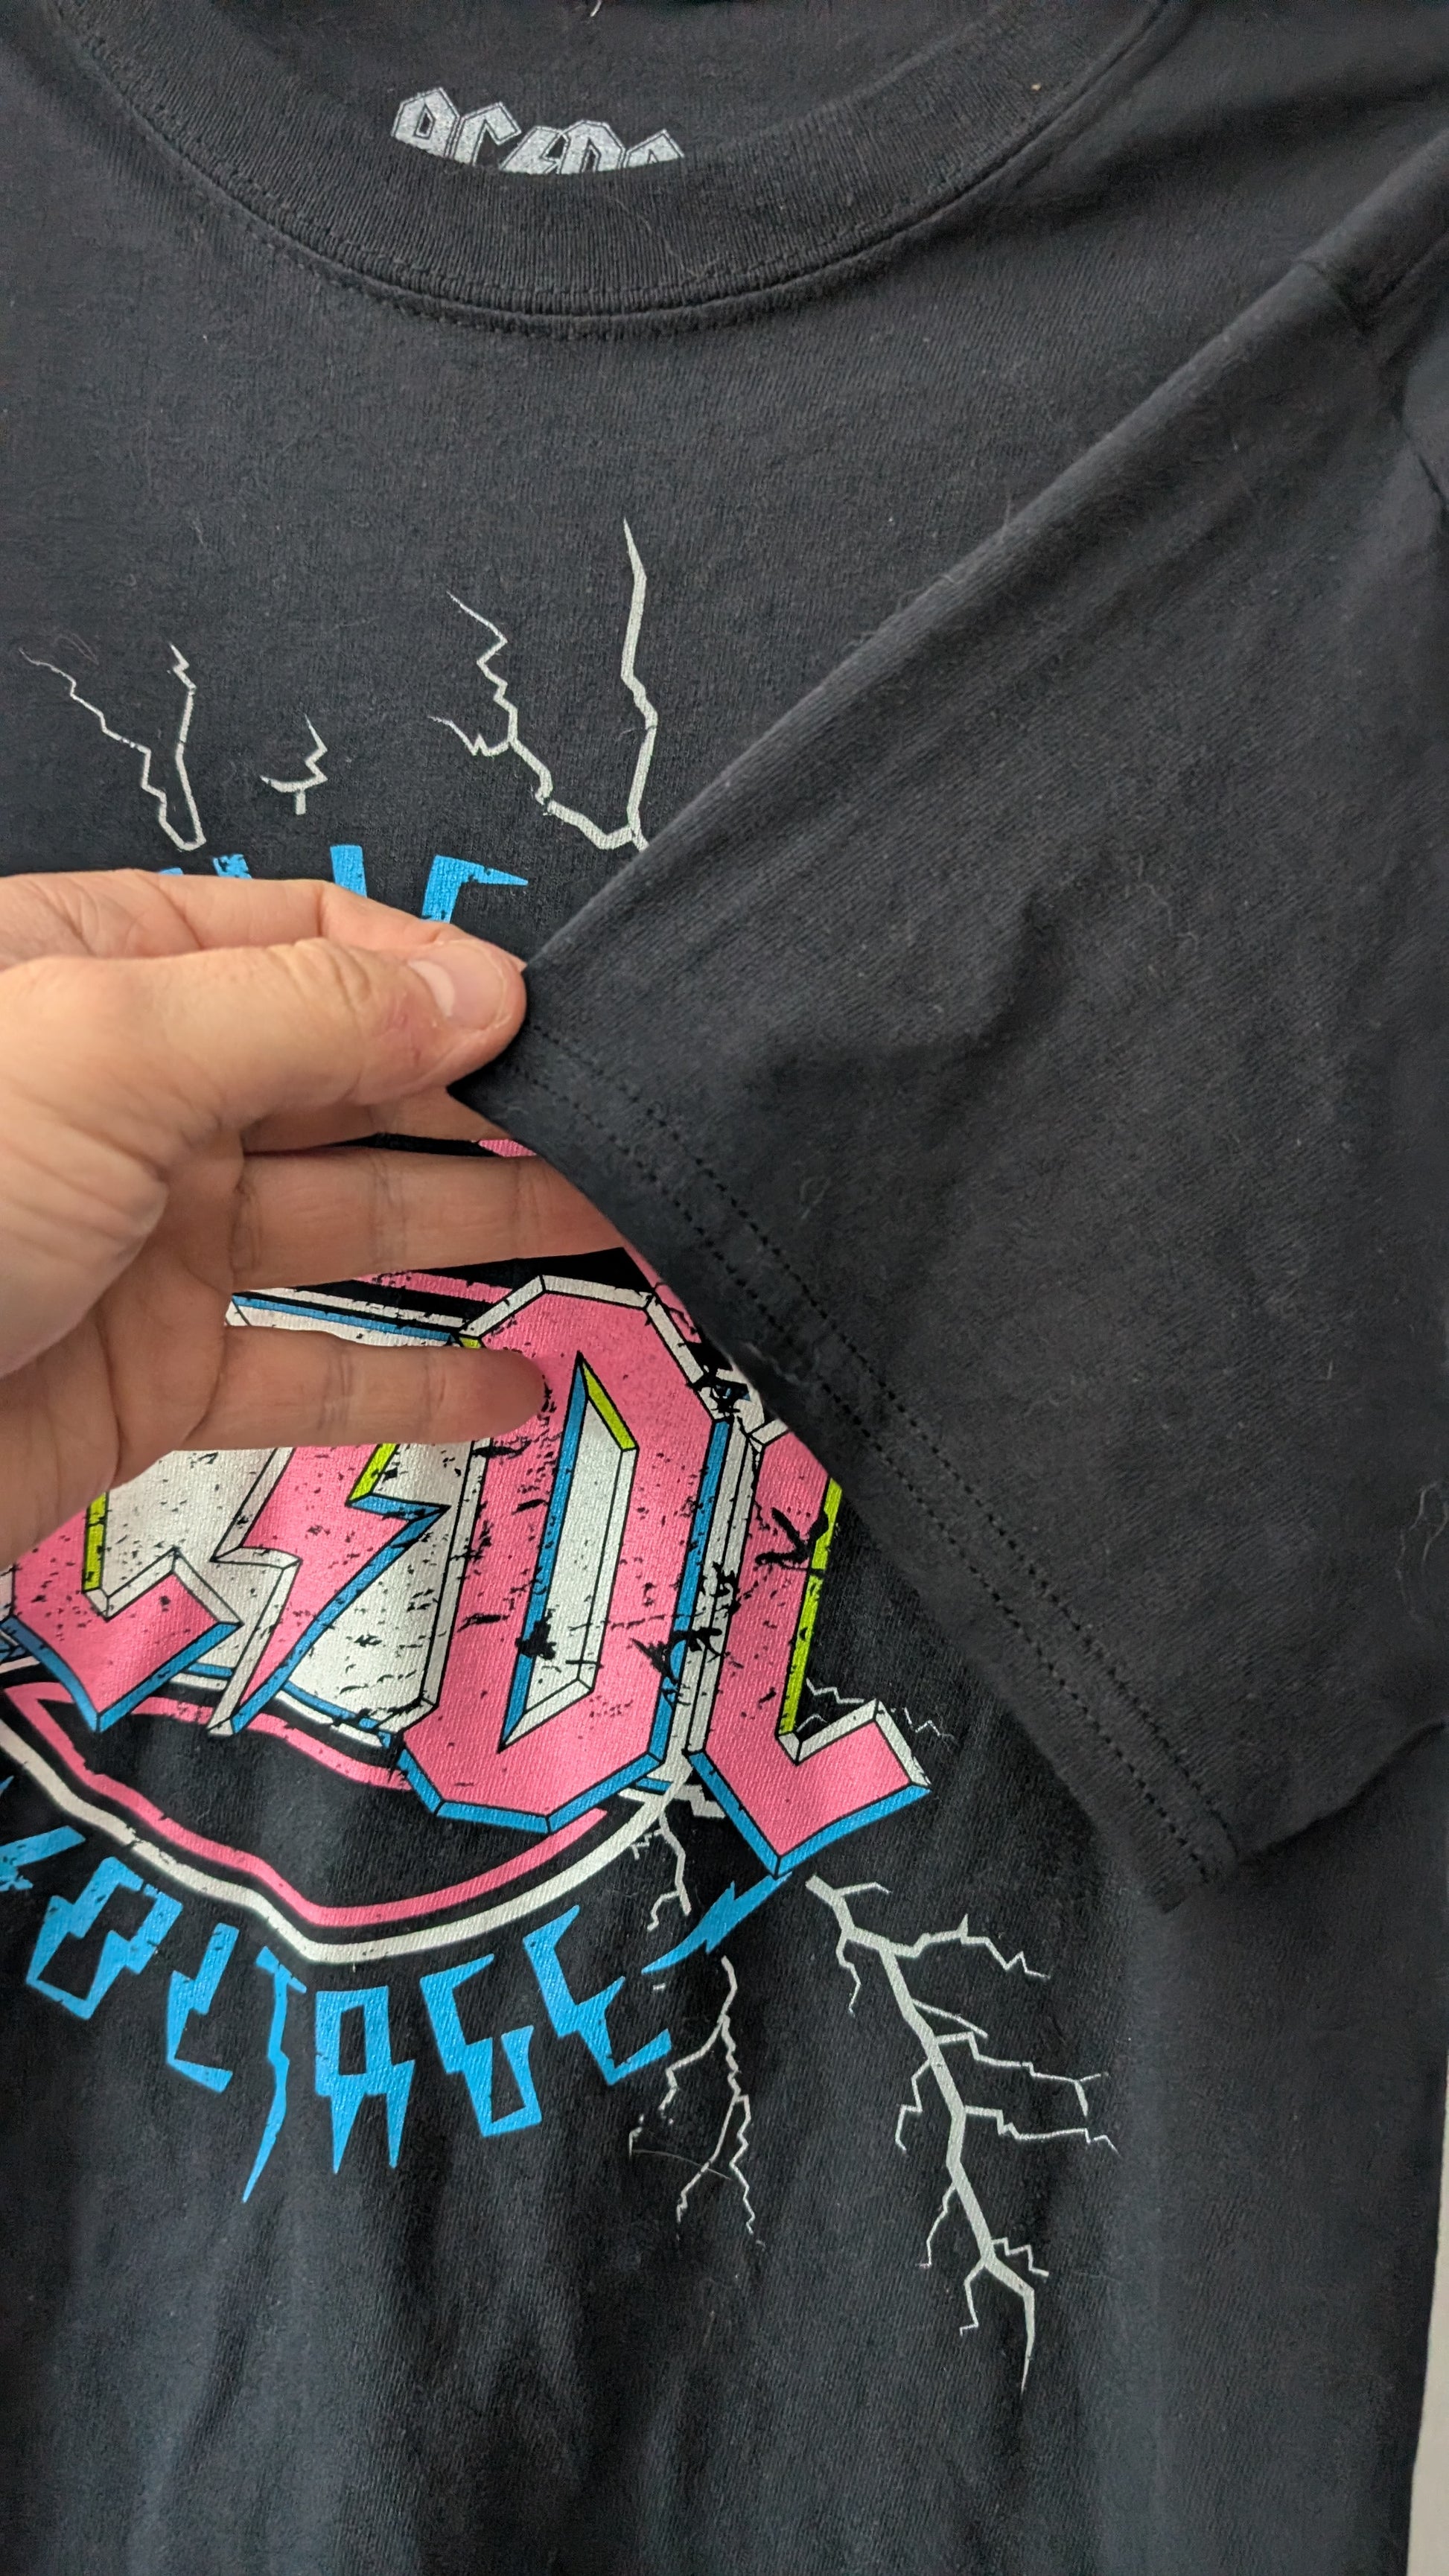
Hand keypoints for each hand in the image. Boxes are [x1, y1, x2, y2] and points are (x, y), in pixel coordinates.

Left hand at [0, 870, 619, 1565]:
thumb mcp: (103, 1050)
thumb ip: (304, 1012)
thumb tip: (475, 979)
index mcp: (102, 976)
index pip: (307, 941)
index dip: (437, 974)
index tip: (554, 1022)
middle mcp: (133, 1103)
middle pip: (353, 1085)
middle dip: (491, 1105)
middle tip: (630, 1132)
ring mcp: (144, 1244)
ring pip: (352, 1227)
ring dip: (485, 1232)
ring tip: (621, 1233)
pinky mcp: (147, 1383)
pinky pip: (309, 1373)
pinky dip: (416, 1383)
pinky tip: (511, 1381)